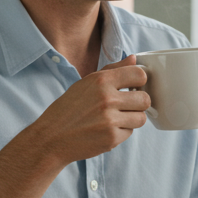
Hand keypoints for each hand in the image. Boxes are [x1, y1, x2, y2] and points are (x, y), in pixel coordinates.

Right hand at [29, 55, 149, 165]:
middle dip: (139, 103)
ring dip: (132, 119)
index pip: (139, 74)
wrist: (52, 137)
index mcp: (101, 81)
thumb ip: (113, 69)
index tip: (133, 87)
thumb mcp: (86, 83)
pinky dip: (121, 132)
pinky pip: (130, 133)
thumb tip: (134, 59)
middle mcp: (107, 99)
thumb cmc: (69, 108)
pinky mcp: (111, 138)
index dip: (140, 81)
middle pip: (145, 99)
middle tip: (127, 106)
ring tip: (117, 118)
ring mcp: (110, 120)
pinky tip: (106, 129)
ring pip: (141, 118)